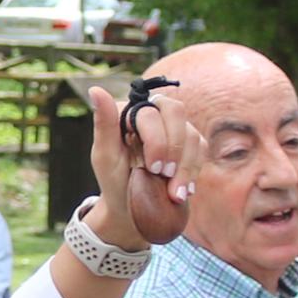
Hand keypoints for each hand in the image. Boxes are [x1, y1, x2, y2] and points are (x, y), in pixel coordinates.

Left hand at [79, 77, 191, 248]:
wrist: (132, 208)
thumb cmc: (114, 180)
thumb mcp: (105, 156)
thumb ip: (104, 123)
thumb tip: (95, 90)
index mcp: (129, 112)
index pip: (150, 112)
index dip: (157, 140)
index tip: (152, 169)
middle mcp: (153, 113)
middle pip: (175, 111)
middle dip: (174, 147)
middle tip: (164, 175)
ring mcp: (173, 127)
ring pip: (191, 133)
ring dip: (185, 166)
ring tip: (174, 193)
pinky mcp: (189, 144)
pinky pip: (201, 148)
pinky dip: (193, 170)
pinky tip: (182, 190)